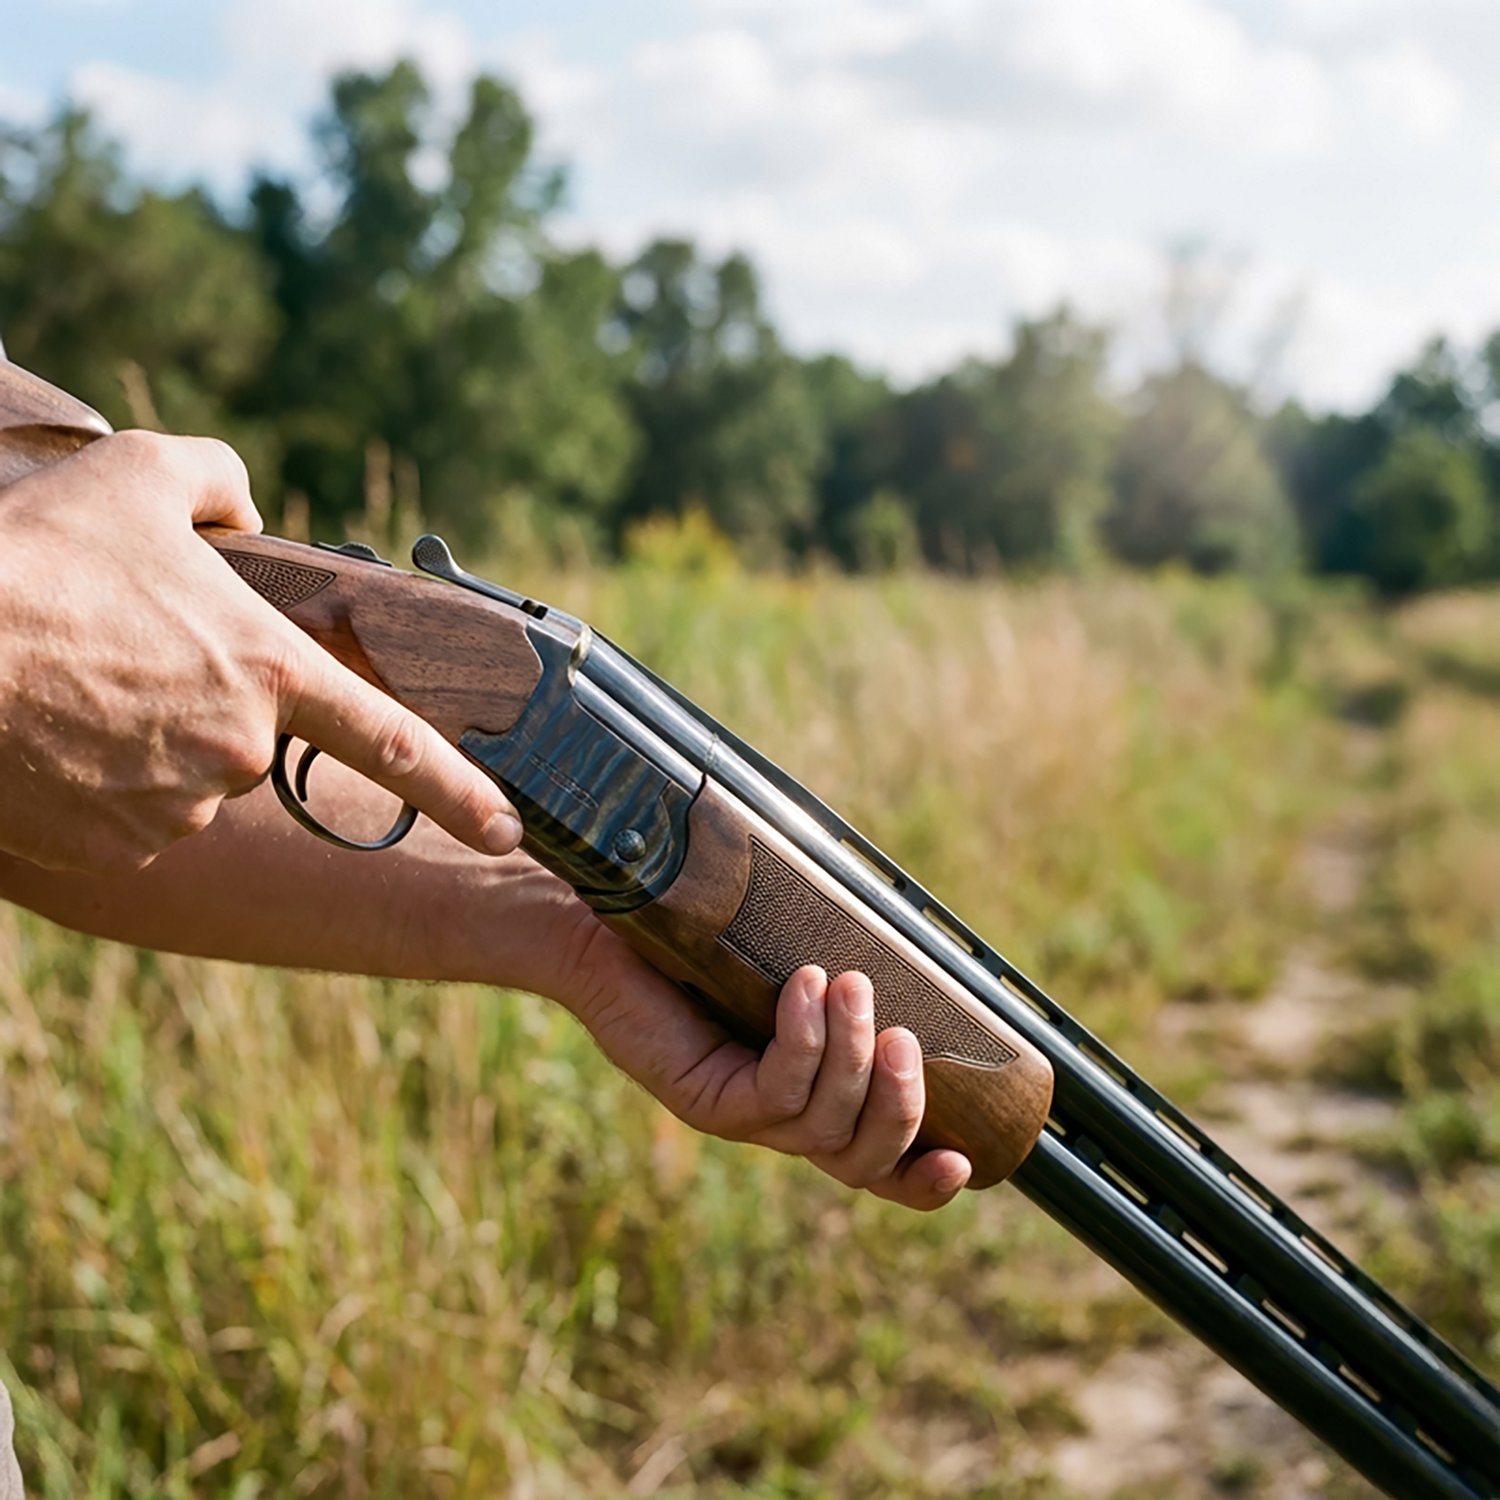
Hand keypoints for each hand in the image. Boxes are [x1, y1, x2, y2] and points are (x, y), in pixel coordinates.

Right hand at [0, 431, 521, 873]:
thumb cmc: (37, 558)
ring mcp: (179, 807)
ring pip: (186, 776)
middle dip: (203, 699)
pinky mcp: (119, 848)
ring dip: (147, 737)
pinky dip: (103, 779)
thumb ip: (221, 477)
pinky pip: (131, 813)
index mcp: (271, 670)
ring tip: (75, 681)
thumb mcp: (139, 476)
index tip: (506, 830)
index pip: (395, 744)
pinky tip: (53, 731)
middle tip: (123, 652)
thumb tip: (248, 507)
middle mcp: (240, 750)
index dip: (461, 793)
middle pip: (248, 735)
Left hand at [554, 897, 973, 1209]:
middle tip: (906, 1036)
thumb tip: (914, 945)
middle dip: (900, 1107)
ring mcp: (738, 1114)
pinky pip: (773, 1090)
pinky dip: (802, 1039)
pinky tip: (802, 986)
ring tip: (852, 986)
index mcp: (808, 1099)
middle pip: (860, 1159)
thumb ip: (839, 972)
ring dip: (853, 1056)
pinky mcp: (702, 1096)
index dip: (921, 1182)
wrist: (598, 929)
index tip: (966, 1164)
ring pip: (822, 1124)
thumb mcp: (785, 957)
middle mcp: (777, 1121)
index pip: (875, 1167)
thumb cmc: (698, 933)